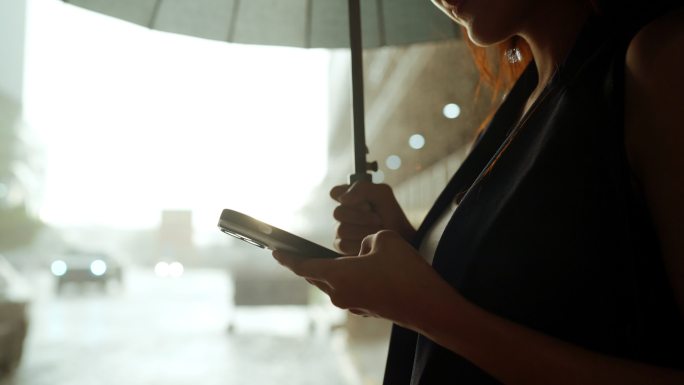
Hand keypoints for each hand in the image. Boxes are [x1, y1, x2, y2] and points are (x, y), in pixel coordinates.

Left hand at [273, 230, 452, 328]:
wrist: (429, 306)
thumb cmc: (406, 271)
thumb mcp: (384, 238)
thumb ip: (366, 239)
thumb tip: (363, 251)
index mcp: (338, 276)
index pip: (304, 266)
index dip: (288, 258)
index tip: (275, 252)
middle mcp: (340, 294)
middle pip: (316, 277)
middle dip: (306, 264)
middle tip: (296, 253)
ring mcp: (353, 305)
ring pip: (334, 283)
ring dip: (332, 272)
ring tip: (335, 257)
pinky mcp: (366, 309)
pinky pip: (350, 290)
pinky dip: (349, 279)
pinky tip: (362, 269)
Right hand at [330, 181, 415, 253]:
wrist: (401, 239)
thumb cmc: (392, 216)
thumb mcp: (383, 194)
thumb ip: (363, 188)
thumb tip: (343, 198)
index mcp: (350, 197)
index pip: (335, 192)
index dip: (349, 197)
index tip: (366, 203)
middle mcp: (343, 213)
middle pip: (338, 212)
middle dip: (362, 217)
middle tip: (378, 219)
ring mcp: (341, 230)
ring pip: (342, 229)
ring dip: (364, 230)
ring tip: (377, 231)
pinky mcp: (342, 246)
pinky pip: (343, 244)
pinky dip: (360, 243)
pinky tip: (370, 242)